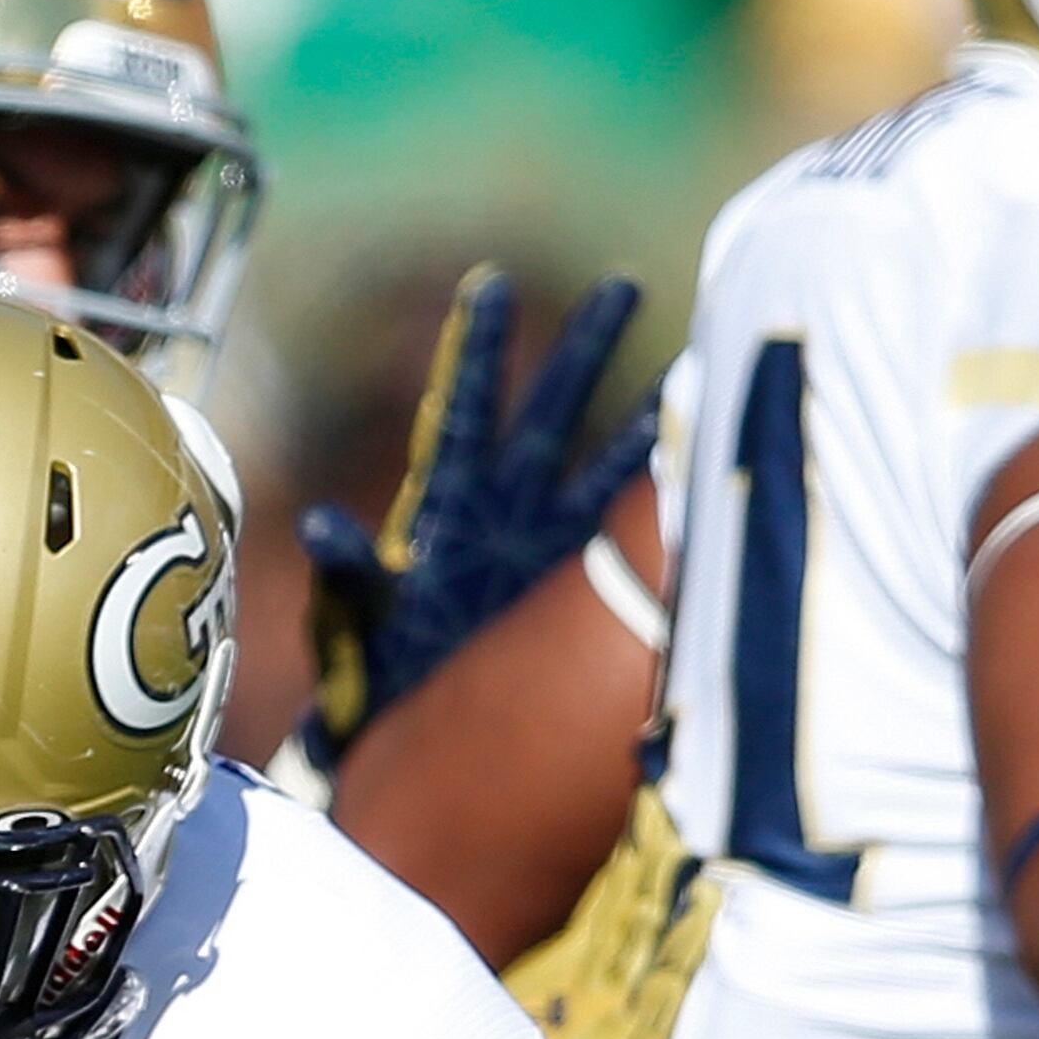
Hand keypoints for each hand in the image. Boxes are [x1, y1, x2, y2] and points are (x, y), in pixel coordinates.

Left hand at [300, 267, 655, 758]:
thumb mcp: (355, 629)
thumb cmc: (372, 687)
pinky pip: (632, 539)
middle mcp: (504, 515)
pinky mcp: (579, 594)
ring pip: (606, 467)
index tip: (491, 285)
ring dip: (650, 418)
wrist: (411, 753)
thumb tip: (321, 525)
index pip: (462, 413)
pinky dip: (669, 505)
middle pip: (549, 415)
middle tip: (625, 285)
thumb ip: (349, 576)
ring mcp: (547, 550)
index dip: (476, 351)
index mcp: (444, 512)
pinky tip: (717, 467)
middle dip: (584, 352)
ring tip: (697, 363)